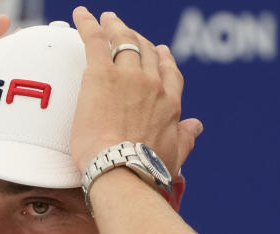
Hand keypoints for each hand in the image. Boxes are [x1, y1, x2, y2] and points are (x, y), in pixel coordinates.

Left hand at [70, 7, 201, 175]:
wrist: (122, 170)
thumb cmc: (146, 171)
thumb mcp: (175, 156)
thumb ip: (186, 138)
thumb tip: (197, 125)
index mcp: (170, 104)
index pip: (169, 72)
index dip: (162, 59)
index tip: (159, 51)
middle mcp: (152, 85)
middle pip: (146, 52)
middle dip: (137, 39)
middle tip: (126, 32)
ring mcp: (127, 76)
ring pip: (124, 41)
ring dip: (116, 27)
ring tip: (107, 19)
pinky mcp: (101, 74)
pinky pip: (96, 40)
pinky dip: (88, 24)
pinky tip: (82, 14)